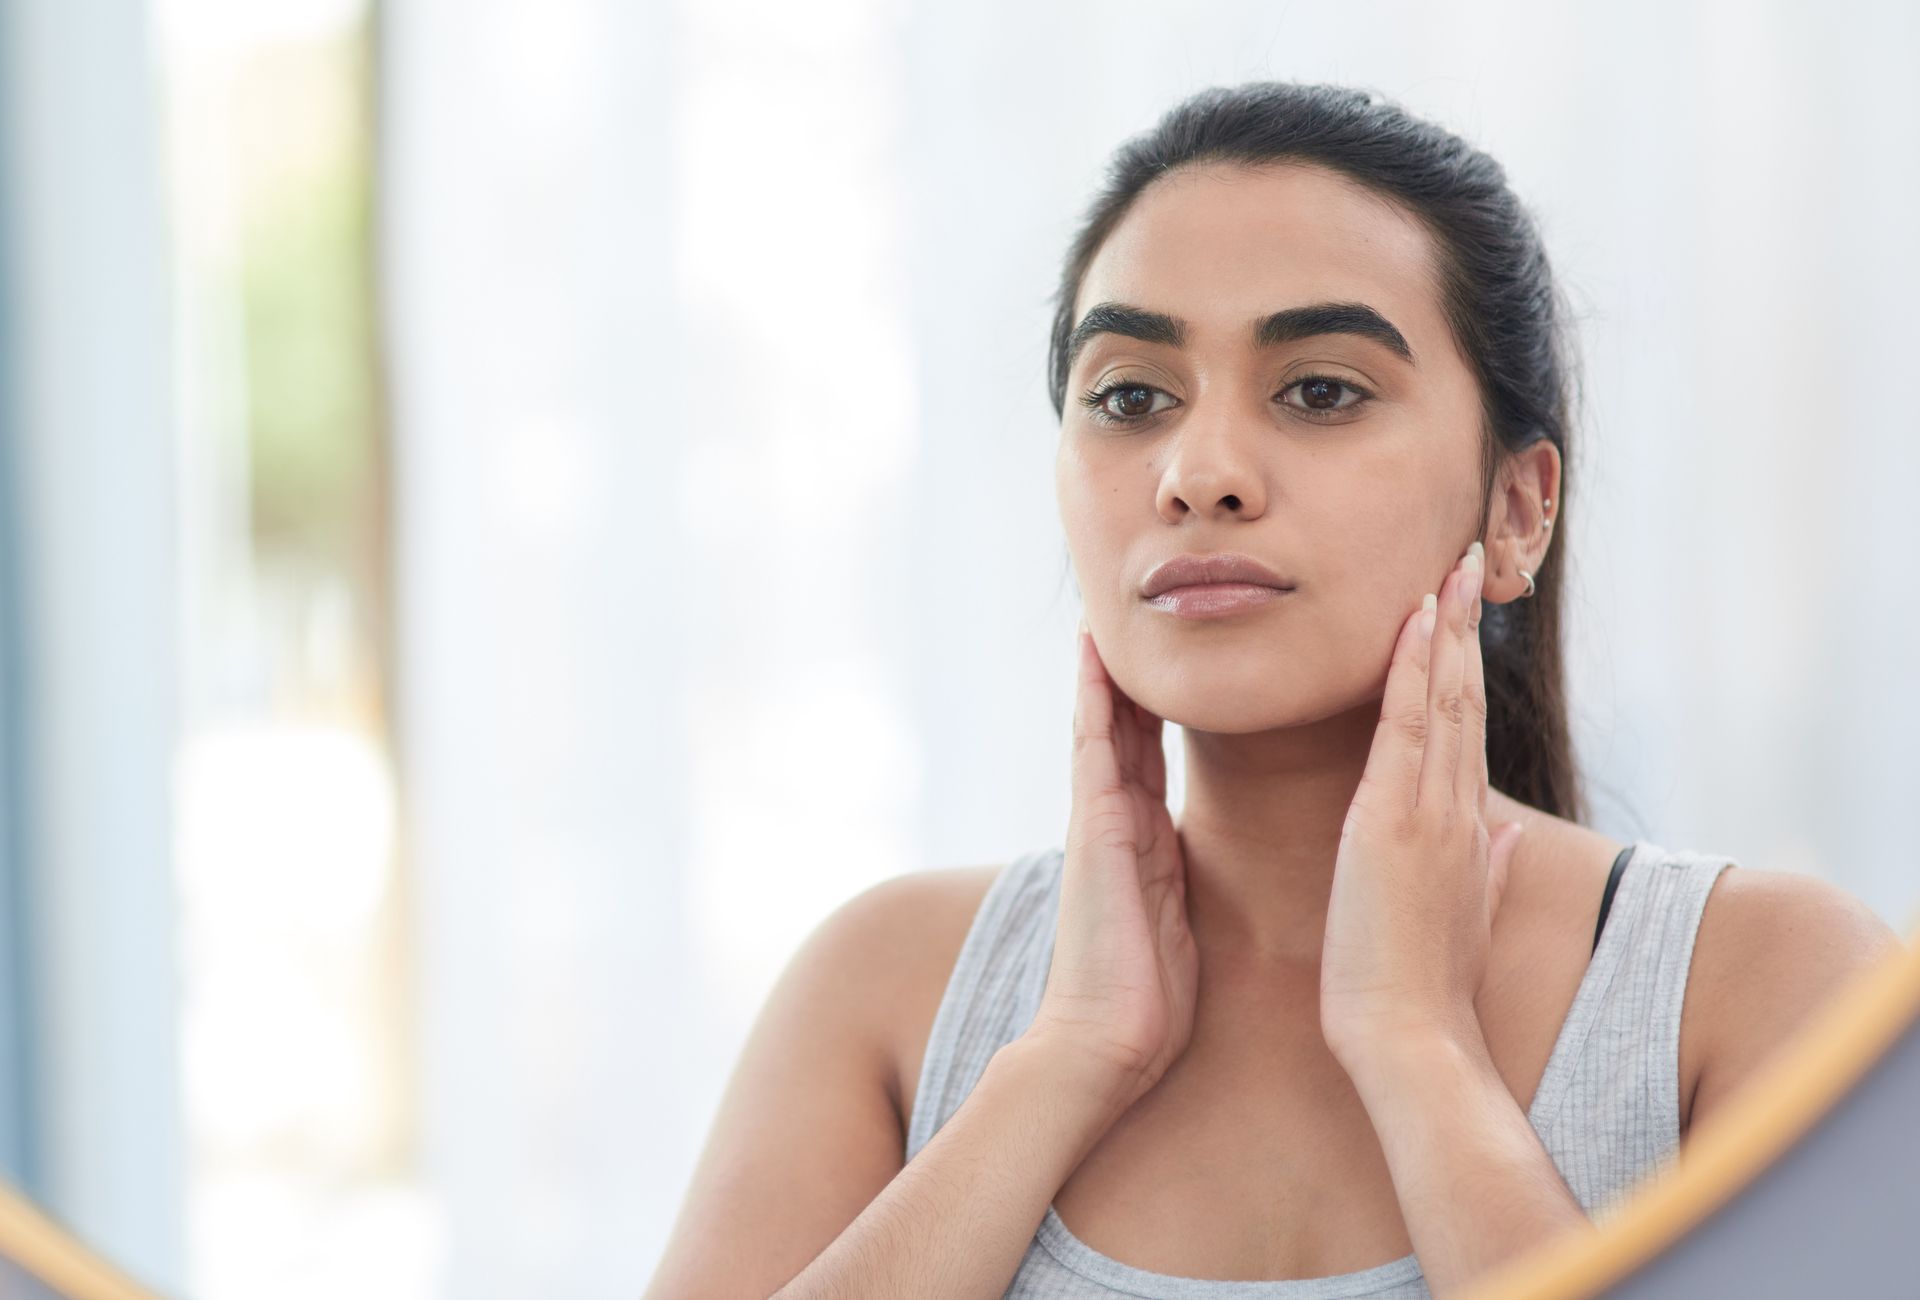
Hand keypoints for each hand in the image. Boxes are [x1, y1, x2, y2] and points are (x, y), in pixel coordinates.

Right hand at [1026, 620, 1198, 1110]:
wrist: (1105, 1047)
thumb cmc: (1148, 1002)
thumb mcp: (1177, 925)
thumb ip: (1178, 884)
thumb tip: (1193, 869)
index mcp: (1142, 845)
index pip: (1147, 758)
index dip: (1153, 709)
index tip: (1170, 661)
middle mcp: (1115, 825)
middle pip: (1120, 731)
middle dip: (1124, 678)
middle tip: (1126, 618)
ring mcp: (1099, 824)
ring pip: (1101, 728)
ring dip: (1104, 673)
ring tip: (1104, 618)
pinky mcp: (1093, 832)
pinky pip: (1093, 750)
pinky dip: (1093, 701)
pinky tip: (1096, 659)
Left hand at [1319, 542, 1527, 1064]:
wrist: (1412, 1034)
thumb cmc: (1426, 983)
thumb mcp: (1464, 913)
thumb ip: (1488, 863)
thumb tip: (1504, 830)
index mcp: (1466, 828)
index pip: (1466, 730)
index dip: (1465, 667)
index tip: (1460, 614)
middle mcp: (1457, 810)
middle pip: (1466, 700)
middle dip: (1464, 629)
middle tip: (1461, 563)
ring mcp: (1430, 812)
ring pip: (1446, 702)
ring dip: (1444, 632)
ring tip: (1444, 571)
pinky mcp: (1395, 822)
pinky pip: (1408, 729)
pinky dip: (1414, 673)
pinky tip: (1414, 626)